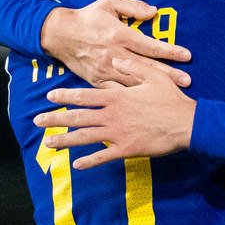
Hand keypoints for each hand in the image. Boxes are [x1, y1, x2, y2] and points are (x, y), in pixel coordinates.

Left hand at [36, 74, 197, 167]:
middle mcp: (112, 115)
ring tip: (48, 143)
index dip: (66, 96)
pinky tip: (77, 165)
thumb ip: (132, 67)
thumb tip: (115, 59)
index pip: (85, 95)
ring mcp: (118, 134)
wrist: (187, 123)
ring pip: (85, 137)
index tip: (50, 96)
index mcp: (117, 97)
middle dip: (55, 119)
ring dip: (65, 141)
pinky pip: (103, 156)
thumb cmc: (172, 99)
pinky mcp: (127, 150)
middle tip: (37, 120)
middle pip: (78, 117)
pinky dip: (90, 161)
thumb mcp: (153, 76)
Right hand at [40, 0, 190, 87]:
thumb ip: (132, 6)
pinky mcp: (97, 81)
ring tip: (172, 94)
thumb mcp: (109, 3)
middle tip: (187, 81)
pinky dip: (130, 98)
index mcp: (119, 34)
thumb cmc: (87, 16)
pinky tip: (144, 104)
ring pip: (134, 82)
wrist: (59, 34)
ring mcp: (105, 70)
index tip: (187, 55)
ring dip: (153, 88)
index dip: (170, 51)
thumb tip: (154, 12)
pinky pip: (116, 91)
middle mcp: (114, 54)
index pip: (150, 45)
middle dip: (169, 75)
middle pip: (147, 67)